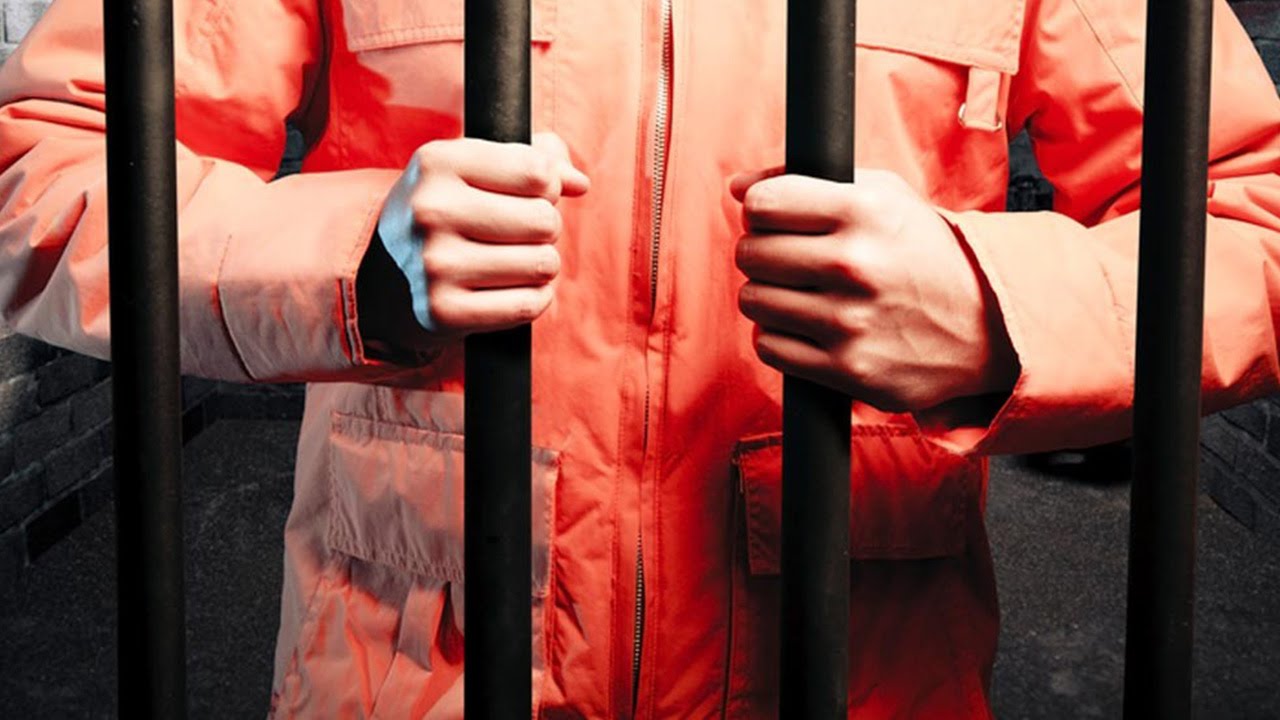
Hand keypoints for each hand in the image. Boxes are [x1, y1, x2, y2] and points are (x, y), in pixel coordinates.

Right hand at [361, 132, 588, 354]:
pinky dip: (533, 297)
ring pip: (543, 264)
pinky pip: (530, 305)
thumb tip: (579, 183)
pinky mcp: (443, 311)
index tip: (524, 194)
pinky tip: (509, 288)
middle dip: (544, 227)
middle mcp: (429, 211)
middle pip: (545, 221)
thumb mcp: (481, 165)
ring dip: (540, 264)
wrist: (389, 269)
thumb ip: (540, 157)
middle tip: (517, 232)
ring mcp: (433, 265)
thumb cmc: (453, 206)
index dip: (547, 187)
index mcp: (437, 161)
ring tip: (511, 259)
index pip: (539, 173)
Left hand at [730, 167, 1016, 412]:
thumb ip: (805, 180)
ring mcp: (849, 320)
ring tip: (802, 294)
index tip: (774, 221)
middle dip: (762, 254)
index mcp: (863, 210)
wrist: (988, 324)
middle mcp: (855, 263)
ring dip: (769, 297)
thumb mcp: (881, 196)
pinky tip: (807, 327)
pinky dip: (779, 337)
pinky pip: (769, 346)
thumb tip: (737, 186)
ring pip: (753, 301)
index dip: (760, 212)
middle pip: (750, 253)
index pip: (762, 204)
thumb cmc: (923, 252)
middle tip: (789, 261)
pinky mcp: (847, 368)